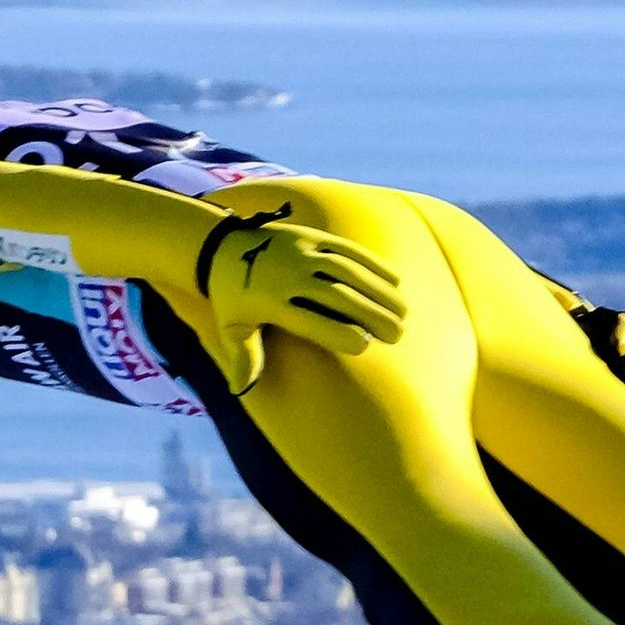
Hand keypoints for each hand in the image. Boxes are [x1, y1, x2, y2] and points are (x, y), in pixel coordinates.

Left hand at [194, 214, 404, 391]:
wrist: (221, 246)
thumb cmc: (231, 297)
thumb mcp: (231, 328)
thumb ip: (244, 356)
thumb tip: (240, 389)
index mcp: (270, 301)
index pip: (310, 320)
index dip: (338, 332)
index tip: (365, 346)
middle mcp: (288, 274)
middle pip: (337, 295)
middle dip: (371, 314)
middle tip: (397, 335)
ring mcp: (302, 251)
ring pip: (349, 270)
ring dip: (379, 290)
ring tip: (403, 313)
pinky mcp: (313, 235)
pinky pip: (349, 249)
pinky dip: (374, 264)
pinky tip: (396, 281)